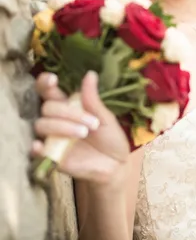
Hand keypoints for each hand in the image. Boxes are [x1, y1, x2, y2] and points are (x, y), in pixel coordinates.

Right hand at [33, 71, 130, 186]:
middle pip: (47, 107)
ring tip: (84, 133)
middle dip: (68, 112)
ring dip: (62, 126)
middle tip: (92, 123)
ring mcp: (52, 138)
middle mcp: (57, 120)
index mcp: (69, 106)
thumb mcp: (106, 118)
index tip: (53, 80)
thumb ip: (93, 99)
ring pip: (42, 125)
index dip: (45, 83)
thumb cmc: (110, 138)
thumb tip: (90, 74)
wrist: (115, 165)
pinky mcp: (51, 156)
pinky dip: (36, 147)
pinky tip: (40, 146)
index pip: (48, 91)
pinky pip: (36, 150)